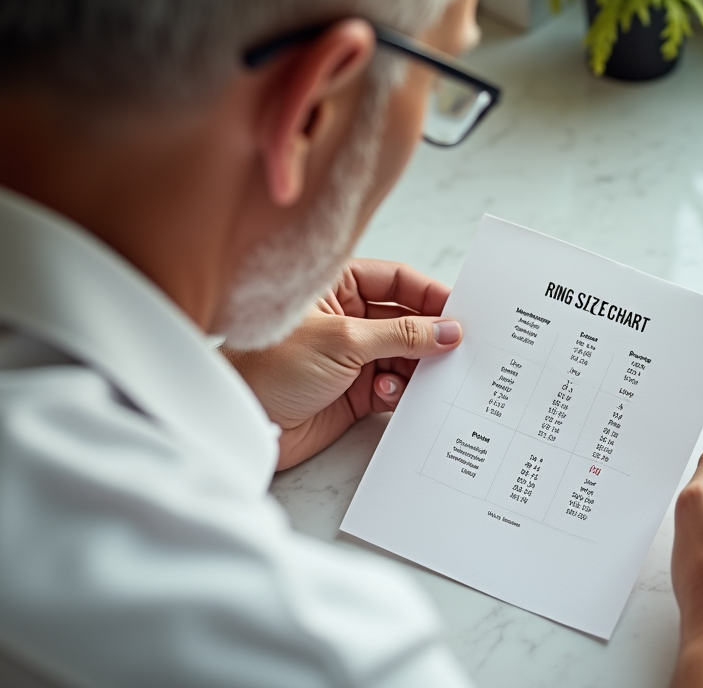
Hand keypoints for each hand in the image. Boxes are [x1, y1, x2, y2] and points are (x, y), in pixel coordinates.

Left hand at [221, 259, 461, 470]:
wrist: (240, 420)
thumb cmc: (270, 366)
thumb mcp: (343, 340)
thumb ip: (400, 334)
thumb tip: (448, 330)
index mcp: (337, 288)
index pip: (396, 281)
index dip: (430, 294)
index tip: (463, 311)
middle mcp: (347, 319)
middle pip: (406, 320)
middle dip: (432, 335)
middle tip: (462, 348)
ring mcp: (351, 357)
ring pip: (404, 356)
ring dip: (419, 367)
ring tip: (434, 376)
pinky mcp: (352, 394)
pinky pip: (393, 387)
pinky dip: (401, 391)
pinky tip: (394, 393)